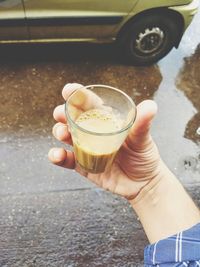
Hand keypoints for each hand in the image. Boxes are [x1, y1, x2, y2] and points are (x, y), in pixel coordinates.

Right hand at [48, 83, 161, 199]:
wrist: (143, 184)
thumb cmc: (144, 156)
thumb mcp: (143, 139)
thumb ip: (143, 124)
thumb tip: (150, 105)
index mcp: (106, 120)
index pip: (89, 104)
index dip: (77, 95)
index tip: (68, 90)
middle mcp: (93, 132)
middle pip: (72, 118)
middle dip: (62, 112)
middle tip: (60, 113)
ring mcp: (86, 148)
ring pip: (66, 136)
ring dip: (59, 132)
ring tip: (62, 134)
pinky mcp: (82, 165)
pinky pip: (66, 160)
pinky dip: (58, 157)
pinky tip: (57, 155)